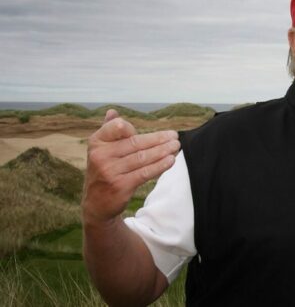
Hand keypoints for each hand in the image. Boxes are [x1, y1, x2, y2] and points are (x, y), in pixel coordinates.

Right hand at [82, 109, 179, 224]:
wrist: (96, 203)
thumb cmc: (104, 171)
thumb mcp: (101, 150)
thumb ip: (108, 131)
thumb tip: (112, 112)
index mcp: (97, 142)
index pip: (117, 127)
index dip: (133, 128)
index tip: (145, 130)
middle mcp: (101, 156)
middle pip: (136, 143)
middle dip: (158, 139)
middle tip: (175, 136)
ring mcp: (110, 171)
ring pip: (143, 157)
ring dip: (163, 151)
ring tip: (176, 146)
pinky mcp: (121, 186)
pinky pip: (145, 172)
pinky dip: (160, 165)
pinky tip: (171, 160)